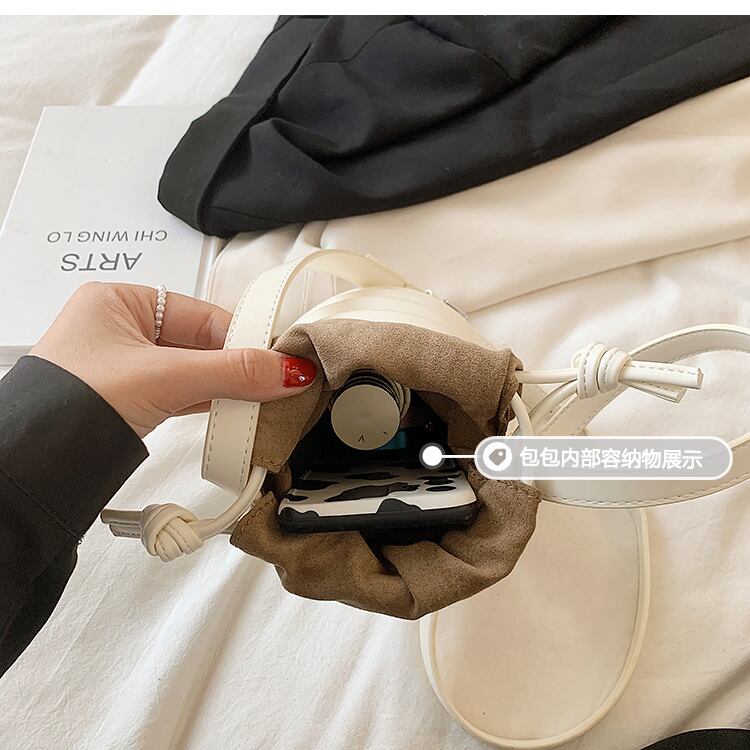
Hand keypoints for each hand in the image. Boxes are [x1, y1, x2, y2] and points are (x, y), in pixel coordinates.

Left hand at [30, 282, 316, 437]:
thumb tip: (287, 369)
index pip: (201, 314)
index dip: (242, 336)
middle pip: (199, 342)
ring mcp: (125, 366)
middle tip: (276, 381)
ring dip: (224, 386)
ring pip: (192, 370)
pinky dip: (208, 401)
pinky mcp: (130, 398)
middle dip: (236, 365)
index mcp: (119, 301)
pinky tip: (233, 411)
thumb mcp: (164, 378)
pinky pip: (181, 392)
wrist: (34, 465)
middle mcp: (120, 328)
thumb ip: (231, 371)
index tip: (277, 357)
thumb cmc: (72, 406)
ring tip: (261, 399)